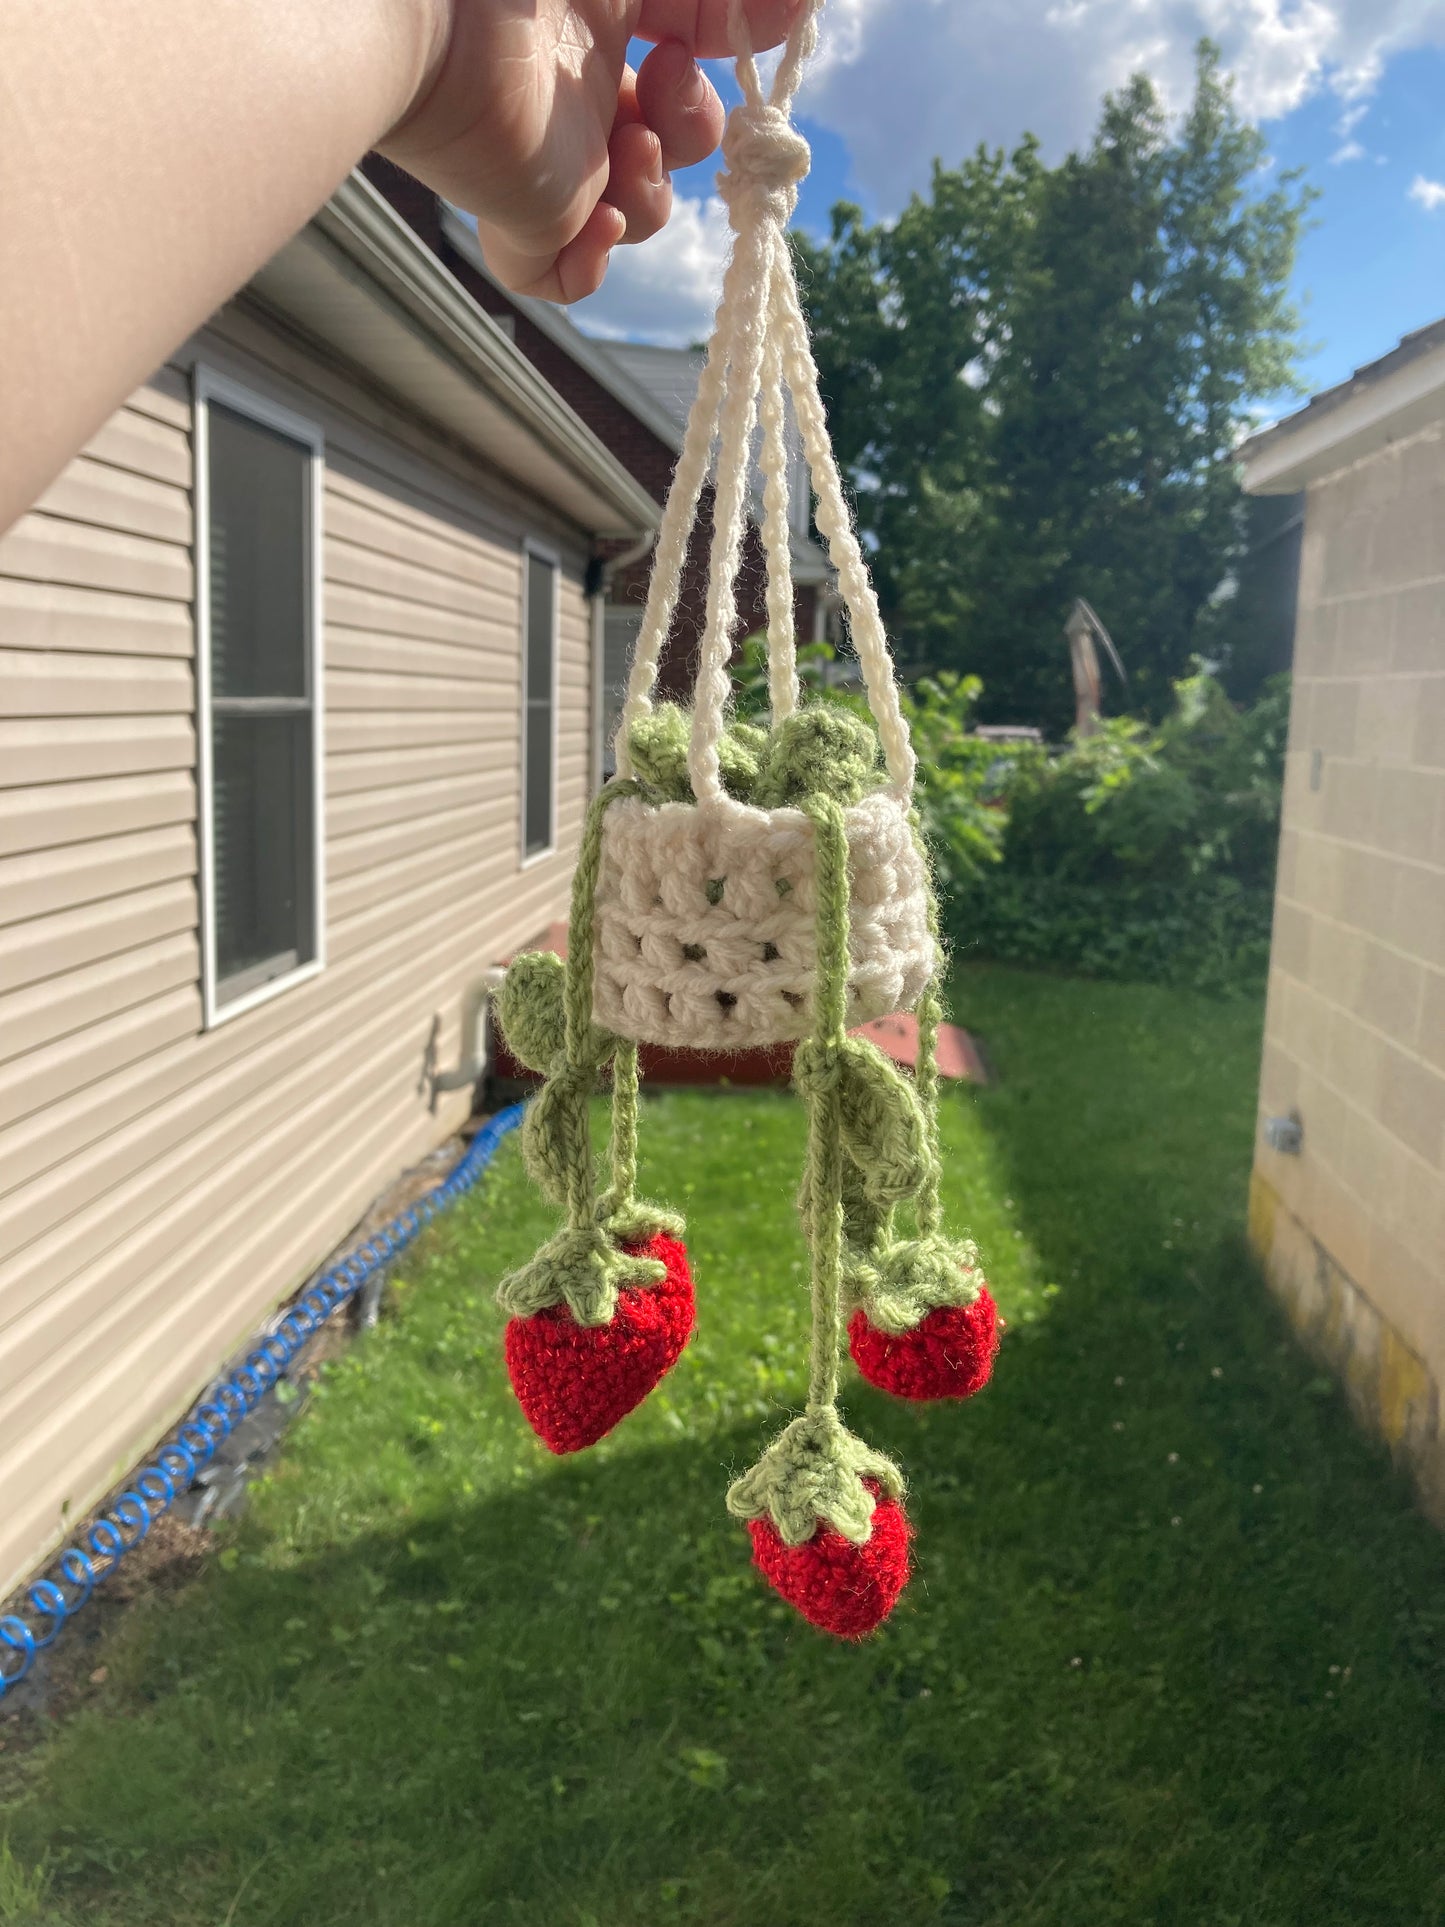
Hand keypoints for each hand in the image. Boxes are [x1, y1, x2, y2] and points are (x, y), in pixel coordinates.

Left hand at [380, 0, 802, 301]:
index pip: (680, 71)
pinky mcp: (521, 219)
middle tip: (662, 89)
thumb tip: (800, 12)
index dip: (716, 69)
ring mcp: (548, 164)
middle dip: (694, 129)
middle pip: (669, 148)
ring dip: (656, 191)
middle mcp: (575, 98)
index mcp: (602, 29)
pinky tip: (598, 223)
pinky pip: (560, 278)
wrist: (438, 13)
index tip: (727, 42)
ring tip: (625, 151)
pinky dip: (592, 264)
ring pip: (635, 212)